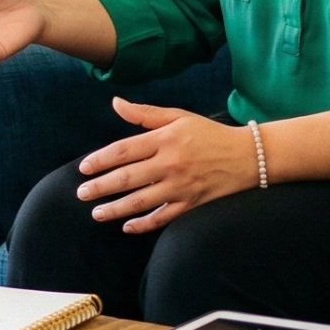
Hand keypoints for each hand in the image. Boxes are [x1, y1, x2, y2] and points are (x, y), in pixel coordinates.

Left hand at [73, 102, 260, 232]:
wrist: (249, 155)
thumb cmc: (209, 133)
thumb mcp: (179, 116)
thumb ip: (145, 114)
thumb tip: (115, 103)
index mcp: (165, 139)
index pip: (124, 150)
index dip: (100, 160)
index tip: (83, 168)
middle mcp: (170, 163)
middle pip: (127, 177)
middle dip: (101, 187)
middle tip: (81, 194)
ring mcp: (181, 186)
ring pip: (141, 201)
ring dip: (116, 208)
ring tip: (96, 213)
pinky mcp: (192, 204)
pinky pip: (163, 217)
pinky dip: (144, 224)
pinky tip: (127, 226)